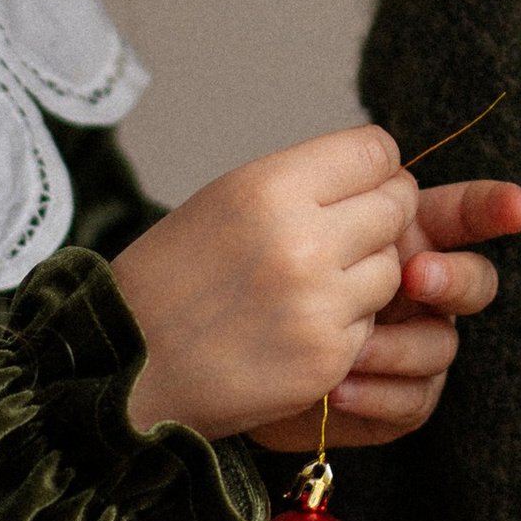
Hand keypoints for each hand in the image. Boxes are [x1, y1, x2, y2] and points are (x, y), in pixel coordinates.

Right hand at [112, 127, 418, 441]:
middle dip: (381, 217)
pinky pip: (371, 324)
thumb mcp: (223, 199)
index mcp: (269, 188)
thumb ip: (301, 183)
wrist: (123, 369)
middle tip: (348, 235)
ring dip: (366, 275)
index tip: (363, 183)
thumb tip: (378, 170)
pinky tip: (299, 326)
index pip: (376, 152)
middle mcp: (302, 242)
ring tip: (312, 285)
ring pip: (391, 268)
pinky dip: (347, 324)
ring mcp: (319, 305)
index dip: (375, 167)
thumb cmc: (168, 279)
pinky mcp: (327, 359)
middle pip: (396, 206)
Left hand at [249, 169, 520, 451]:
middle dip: (456, 277)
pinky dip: (378, 393)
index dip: (494, 208)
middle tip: (418, 275)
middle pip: (475, 280)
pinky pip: (415, 400)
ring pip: (443, 344)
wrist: (202, 355)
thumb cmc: (238, 276)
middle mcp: (417, 291)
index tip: (515, 207)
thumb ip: (338, 188)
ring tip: (350, 349)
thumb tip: (394, 174)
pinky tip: (338, 389)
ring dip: (398, 345)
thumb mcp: (279, 213)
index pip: (460, 212)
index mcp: (401, 234)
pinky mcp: (394, 401)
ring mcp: (410, 346)